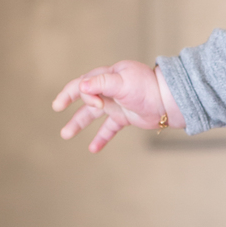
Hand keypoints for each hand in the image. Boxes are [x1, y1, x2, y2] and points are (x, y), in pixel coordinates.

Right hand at [51, 59, 181, 152]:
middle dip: (69, 102)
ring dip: (78, 124)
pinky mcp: (124, 117)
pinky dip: (101, 138)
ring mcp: (116, 104)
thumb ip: (101, 84)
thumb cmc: (147, 88)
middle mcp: (109, 89)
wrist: (169, 102)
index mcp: (107, 76)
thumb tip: (81, 85)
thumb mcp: (122, 82)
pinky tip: (93, 149)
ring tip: (65, 134)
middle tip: (56, 108)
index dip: (76, 93)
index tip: (91, 106)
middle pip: (84, 97)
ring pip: (93, 115)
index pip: (83, 83)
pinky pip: (109, 128)